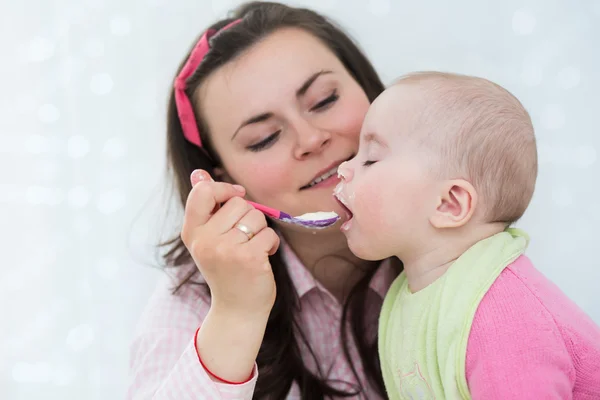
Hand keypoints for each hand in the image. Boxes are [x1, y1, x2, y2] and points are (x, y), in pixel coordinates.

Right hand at [181, 169, 279, 317]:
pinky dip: (271, 244)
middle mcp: (205, 241)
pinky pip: (269, 233)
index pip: (202, 193)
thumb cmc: (226, 270)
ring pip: (256, 216)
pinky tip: (263, 258)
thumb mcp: (209, 239)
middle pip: (238, 202)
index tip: (235, 197)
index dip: (223, 189)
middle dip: (248, 216)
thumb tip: (198, 173)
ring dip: (261, 230)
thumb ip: (205, 206)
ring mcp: (226, 250)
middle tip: (243, 239)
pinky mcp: (249, 258)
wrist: (237, 310)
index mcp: (192, 233)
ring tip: (253, 249)